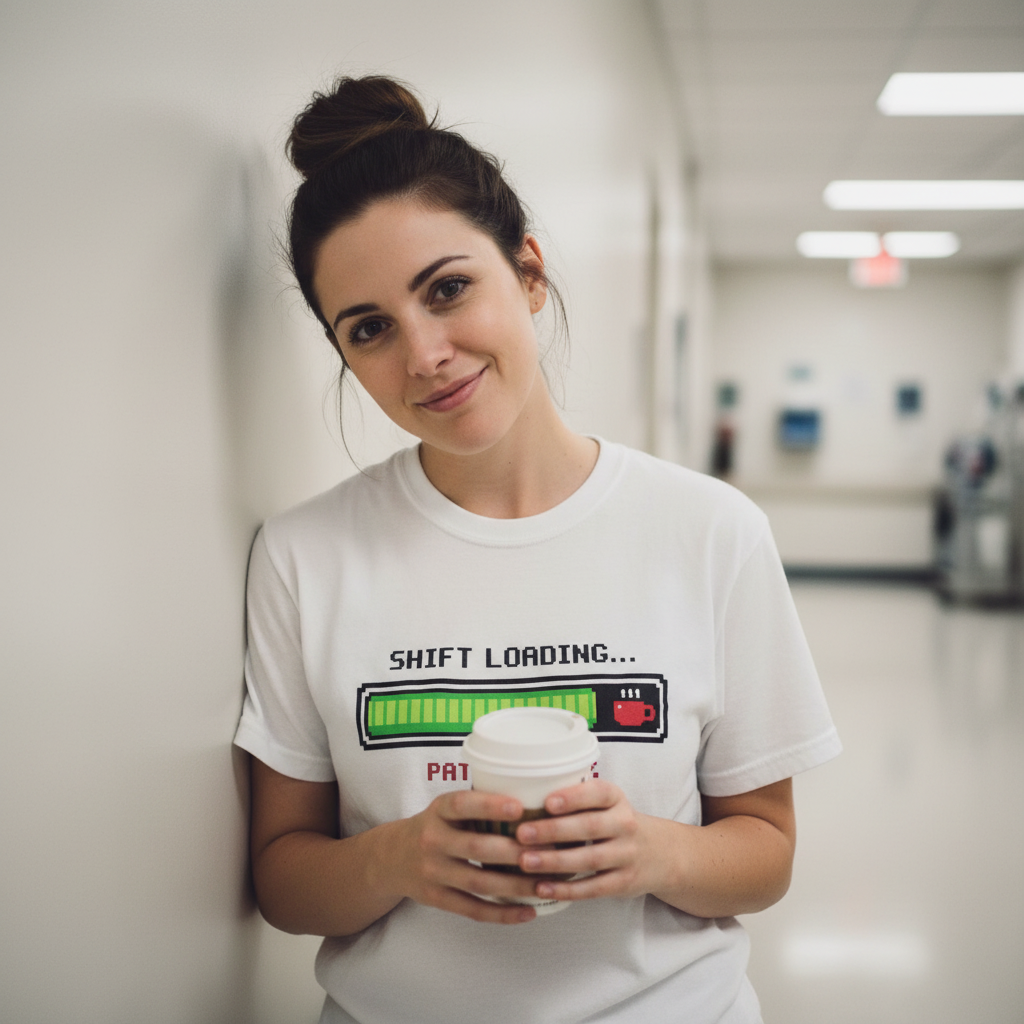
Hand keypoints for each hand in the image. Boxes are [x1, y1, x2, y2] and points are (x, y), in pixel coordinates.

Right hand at [386, 790, 541, 924]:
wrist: (390, 857)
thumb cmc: (435, 826)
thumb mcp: (445, 808)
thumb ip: (477, 804)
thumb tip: (533, 800)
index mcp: (438, 811)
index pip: (461, 805)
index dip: (489, 806)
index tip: (519, 807)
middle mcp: (432, 840)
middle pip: (476, 848)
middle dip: (513, 852)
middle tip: (548, 852)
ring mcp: (433, 872)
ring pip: (478, 883)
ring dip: (515, 885)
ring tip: (545, 884)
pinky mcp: (436, 898)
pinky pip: (472, 910)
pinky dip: (502, 913)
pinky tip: (528, 912)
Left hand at [514, 781, 665, 902]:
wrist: (661, 854)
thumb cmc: (617, 823)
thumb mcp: (607, 803)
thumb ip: (578, 800)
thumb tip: (525, 799)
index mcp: (616, 798)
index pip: (597, 793)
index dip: (573, 798)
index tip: (547, 802)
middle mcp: (625, 824)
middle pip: (589, 827)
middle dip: (553, 831)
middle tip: (522, 833)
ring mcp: (627, 855)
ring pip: (590, 859)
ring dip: (555, 861)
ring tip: (525, 861)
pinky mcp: (624, 883)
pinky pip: (593, 887)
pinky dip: (567, 889)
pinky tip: (542, 888)